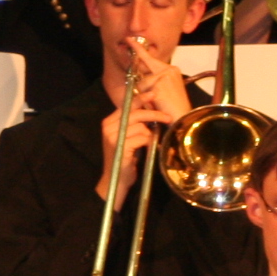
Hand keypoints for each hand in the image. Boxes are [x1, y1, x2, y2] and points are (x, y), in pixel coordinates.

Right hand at [96, 42, 183, 196]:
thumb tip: (151, 112)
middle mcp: (108, 127)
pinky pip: (141, 137)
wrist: (115, 181)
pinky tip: (145, 149)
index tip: (153, 94)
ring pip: (140, 126)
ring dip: (149, 134)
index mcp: (109, 122)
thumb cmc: (124, 160)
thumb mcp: (127, 138)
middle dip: (154, 114)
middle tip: (168, 117)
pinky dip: (147, 142)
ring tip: (150, 142)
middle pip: (135, 113)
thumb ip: (134, 125)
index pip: (127, 106)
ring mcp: (113, 137)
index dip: (141, 99)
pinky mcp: (120, 147)